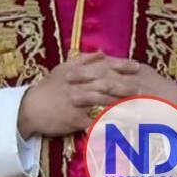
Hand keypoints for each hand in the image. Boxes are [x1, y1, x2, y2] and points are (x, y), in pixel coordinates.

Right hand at [17, 52, 176, 137]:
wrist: (29, 109)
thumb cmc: (47, 89)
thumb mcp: (62, 69)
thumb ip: (83, 60)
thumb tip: (102, 52)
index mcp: (77, 72)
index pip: (103, 66)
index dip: (122, 66)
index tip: (138, 67)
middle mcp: (78, 85)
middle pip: (108, 83)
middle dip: (127, 85)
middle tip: (146, 87)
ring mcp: (77, 102)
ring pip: (104, 102)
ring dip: (123, 104)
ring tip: (140, 104)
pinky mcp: (75, 119)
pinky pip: (96, 121)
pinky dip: (110, 123)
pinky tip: (124, 125)